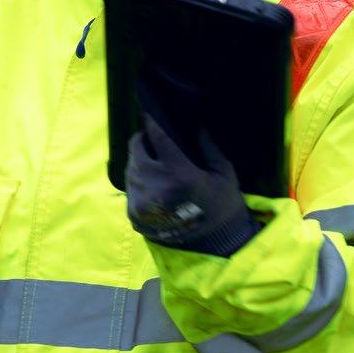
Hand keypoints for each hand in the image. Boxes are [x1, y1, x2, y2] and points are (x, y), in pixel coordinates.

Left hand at [126, 102, 259, 257]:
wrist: (214, 243)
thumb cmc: (222, 203)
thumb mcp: (223, 173)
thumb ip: (208, 147)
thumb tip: (196, 125)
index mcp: (179, 174)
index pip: (157, 137)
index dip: (152, 120)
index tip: (149, 110)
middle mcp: (155, 187)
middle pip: (136, 149)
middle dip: (143, 140)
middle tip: (153, 138)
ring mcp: (141, 203)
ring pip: (130, 168)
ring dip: (140, 161)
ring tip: (154, 162)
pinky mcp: (134, 216)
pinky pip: (130, 188)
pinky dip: (139, 182)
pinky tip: (153, 183)